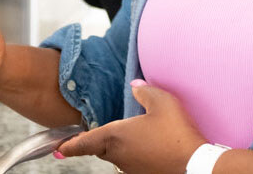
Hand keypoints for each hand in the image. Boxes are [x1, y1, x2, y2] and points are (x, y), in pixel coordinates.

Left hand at [55, 80, 205, 173]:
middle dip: (94, 142)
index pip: (85, 142)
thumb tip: (134, 86)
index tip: (59, 147)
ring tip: (123, 135)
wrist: (194, 164)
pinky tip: (144, 144)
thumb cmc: (175, 132)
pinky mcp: (144, 173)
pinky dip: (130, 152)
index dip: (70, 144)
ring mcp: (131, 168)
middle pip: (99, 149)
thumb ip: (144, 91)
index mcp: (117, 136)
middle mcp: (119, 156)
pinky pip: (130, 161)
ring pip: (115, 156)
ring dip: (114, 147)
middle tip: (87, 137)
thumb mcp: (161, 102)